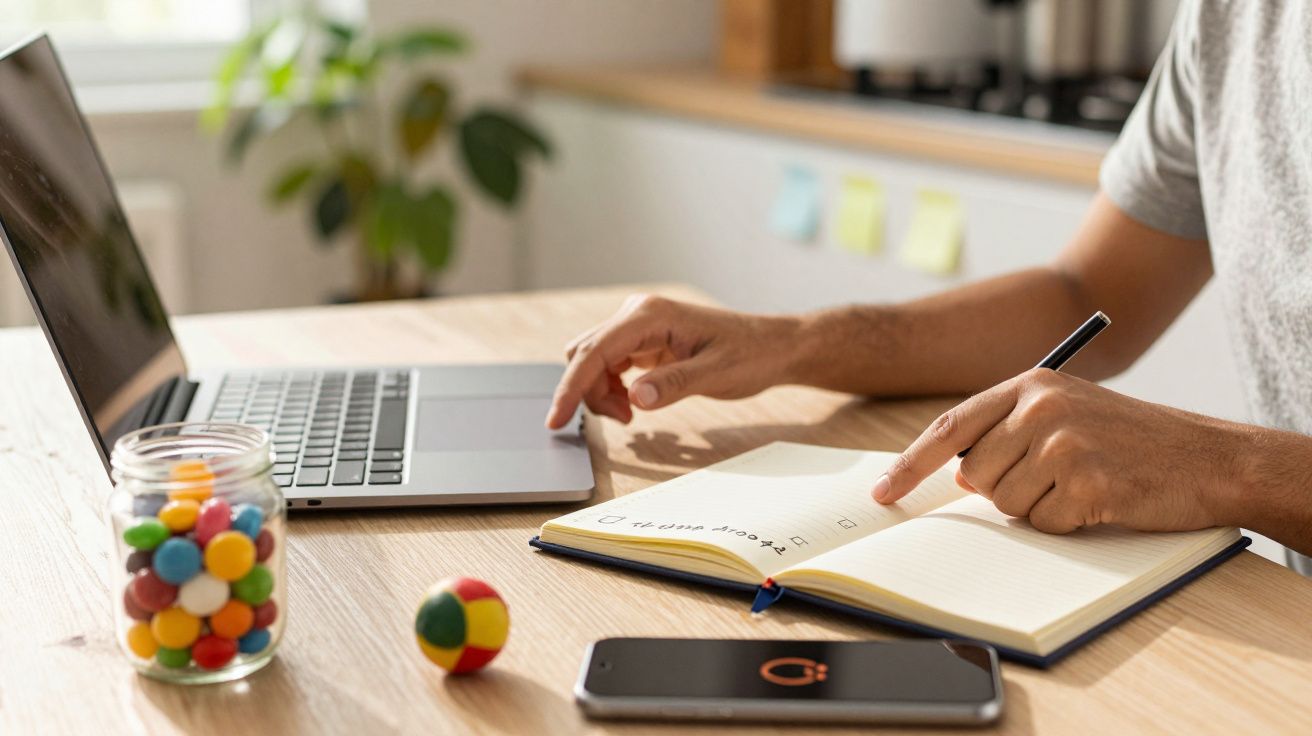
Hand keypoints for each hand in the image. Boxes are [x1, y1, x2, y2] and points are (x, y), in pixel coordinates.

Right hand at [544, 294, 799, 428]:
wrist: (773, 346)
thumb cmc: (751, 355)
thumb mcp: (717, 374)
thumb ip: (675, 385)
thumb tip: (636, 398)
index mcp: (651, 315)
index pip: (595, 351)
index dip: (571, 387)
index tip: (555, 420)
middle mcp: (639, 314)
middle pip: (585, 354)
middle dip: (590, 392)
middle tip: (624, 421)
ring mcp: (639, 326)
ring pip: (593, 360)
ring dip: (600, 392)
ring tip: (631, 415)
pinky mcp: (644, 340)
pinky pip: (609, 363)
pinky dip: (610, 387)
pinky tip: (634, 403)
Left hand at [872, 368, 1242, 533]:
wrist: (1210, 456)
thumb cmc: (1134, 439)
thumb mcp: (1068, 412)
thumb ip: (1009, 430)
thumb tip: (960, 472)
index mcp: (1031, 384)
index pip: (950, 427)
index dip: (910, 464)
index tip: (882, 493)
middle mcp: (1042, 407)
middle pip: (977, 474)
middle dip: (1007, 489)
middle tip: (1059, 477)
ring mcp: (1064, 444)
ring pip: (1006, 504)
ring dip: (1040, 507)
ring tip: (1086, 483)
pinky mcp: (1086, 483)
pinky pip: (1045, 524)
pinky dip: (1069, 523)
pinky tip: (1103, 498)